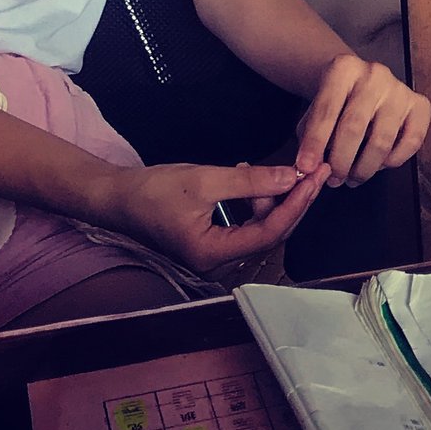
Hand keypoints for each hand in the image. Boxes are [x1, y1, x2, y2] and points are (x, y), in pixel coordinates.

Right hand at [97, 159, 328, 272]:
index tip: (315, 175)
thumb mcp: (206, 181)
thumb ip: (251, 182)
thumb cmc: (154, 190)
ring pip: (259, 227)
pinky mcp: (210, 241)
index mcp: (214, 254)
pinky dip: (253, 201)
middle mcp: (217, 261)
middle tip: (312, 167)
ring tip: (268, 169)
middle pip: (270, 232)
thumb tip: (292, 177)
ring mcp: (213, 253)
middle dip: (292, 200)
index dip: (297, 203)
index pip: (271, 233)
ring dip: (271, 198)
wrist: (115, 197)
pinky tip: (249, 177)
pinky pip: (244, 224)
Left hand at [294, 53, 430, 186]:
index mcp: (343, 69)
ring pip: (382, 140)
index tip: (306, 168)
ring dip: (365, 168)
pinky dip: (394, 160)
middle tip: (333, 180)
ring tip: (352, 178)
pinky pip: (412, 141)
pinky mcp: (420, 104)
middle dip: (340, 161)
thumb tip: (310, 170)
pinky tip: (380, 165)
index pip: (326, 110)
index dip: (315, 143)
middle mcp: (374, 74)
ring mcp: (399, 89)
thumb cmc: (335, 103)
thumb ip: (309, 138)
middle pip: (354, 126)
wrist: (362, 83)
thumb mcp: (314, 111)